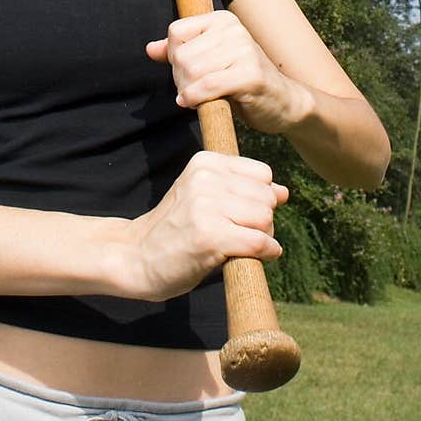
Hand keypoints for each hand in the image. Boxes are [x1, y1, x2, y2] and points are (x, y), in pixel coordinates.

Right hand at [126, 150, 287, 301]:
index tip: (243, 214)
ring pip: (266, 219)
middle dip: (265, 220)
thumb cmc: (176, 228)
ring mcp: (206, 207)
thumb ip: (243, 190)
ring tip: (240, 245)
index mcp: (205, 162)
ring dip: (264, 237)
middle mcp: (205, 179)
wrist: (136, 257)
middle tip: (242, 234)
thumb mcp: (204, 196)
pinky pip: (259, 242)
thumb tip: (285, 192)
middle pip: (267, 198)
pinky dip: (266, 253)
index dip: (261, 198)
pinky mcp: (209, 237)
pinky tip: (252, 258)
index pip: (263, 174)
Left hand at [145, 10, 297, 133]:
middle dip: (180, 78)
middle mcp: (234, 30)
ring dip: (187, 91)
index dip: (174, 57)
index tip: (186, 72)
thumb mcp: (210, 62)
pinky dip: (195, 98)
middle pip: (182, 54)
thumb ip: (180, 53)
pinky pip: (208, 85)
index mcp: (222, 20)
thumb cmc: (242, 82)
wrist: (283, 102)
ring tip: (197, 97)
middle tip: (192, 90)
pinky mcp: (251, 74)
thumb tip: (150, 49)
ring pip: (192, 71)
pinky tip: (195, 104)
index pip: (176, 32)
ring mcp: (245, 50)